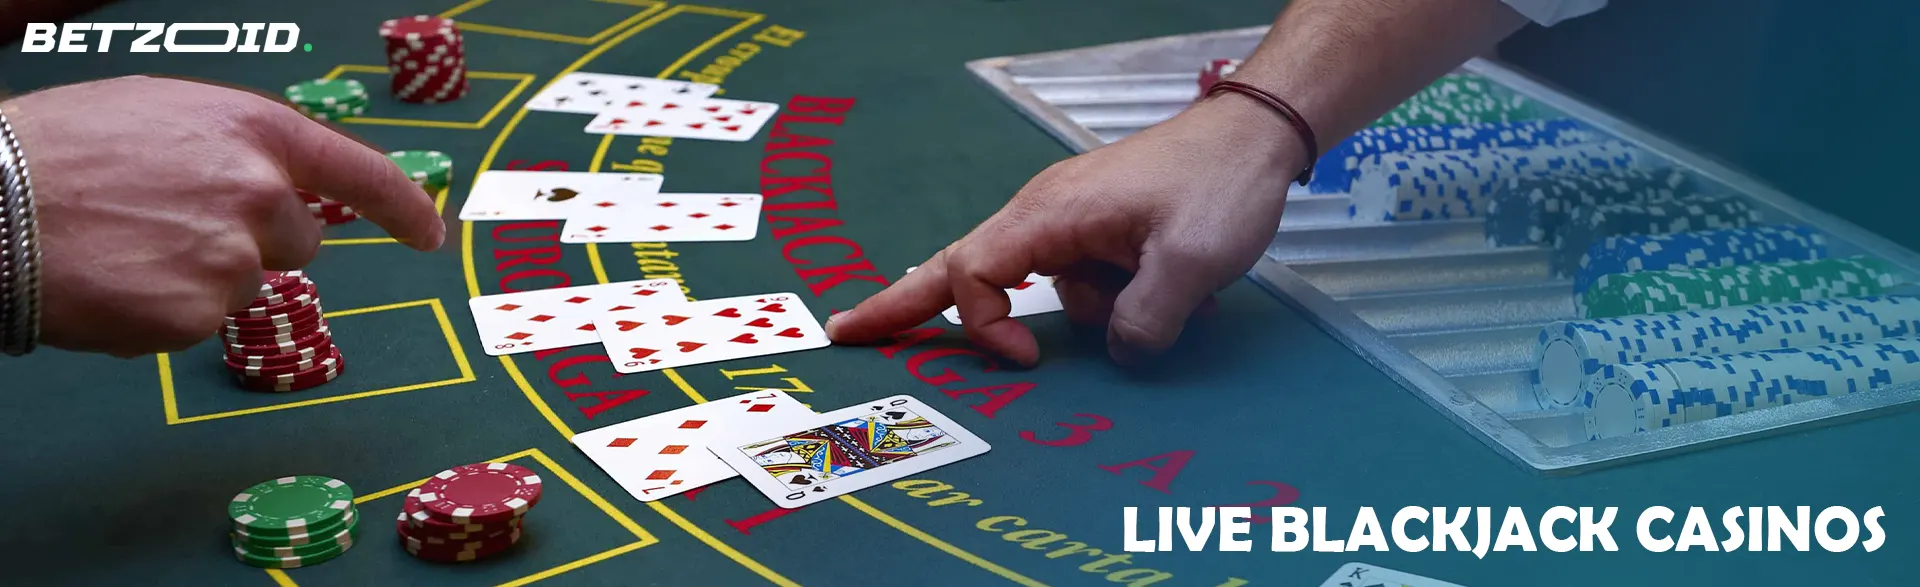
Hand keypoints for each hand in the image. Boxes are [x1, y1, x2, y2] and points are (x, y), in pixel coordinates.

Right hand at [5, 75, 444, 356]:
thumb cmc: (64, 150)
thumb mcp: (165, 117)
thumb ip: (236, 150)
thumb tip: (279, 190)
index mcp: (256, 131)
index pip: (360, 172)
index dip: (402, 207)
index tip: (428, 235)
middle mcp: (260, 191)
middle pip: (297, 243)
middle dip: (249, 243)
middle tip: (169, 225)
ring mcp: (233, 256)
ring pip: (246, 286)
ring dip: (199, 278)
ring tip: (127, 246)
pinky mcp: (198, 313)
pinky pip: (200, 322)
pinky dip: (162, 311)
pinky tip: (116, 281)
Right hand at [825, 95, 1306, 365]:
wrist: (1257, 136)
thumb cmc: (1219, 185)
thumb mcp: (1189, 265)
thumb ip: (1141, 324)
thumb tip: (1116, 354)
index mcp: (1048, 214)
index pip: (973, 275)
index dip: (986, 327)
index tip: (1029, 362)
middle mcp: (1043, 214)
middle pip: (957, 267)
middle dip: (903, 304)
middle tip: (845, 334)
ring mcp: (1068, 219)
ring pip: (1047, 288)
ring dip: (1097, 310)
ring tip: (1174, 295)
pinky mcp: (1096, 228)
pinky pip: (1083, 278)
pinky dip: (1119, 295)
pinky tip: (1177, 291)